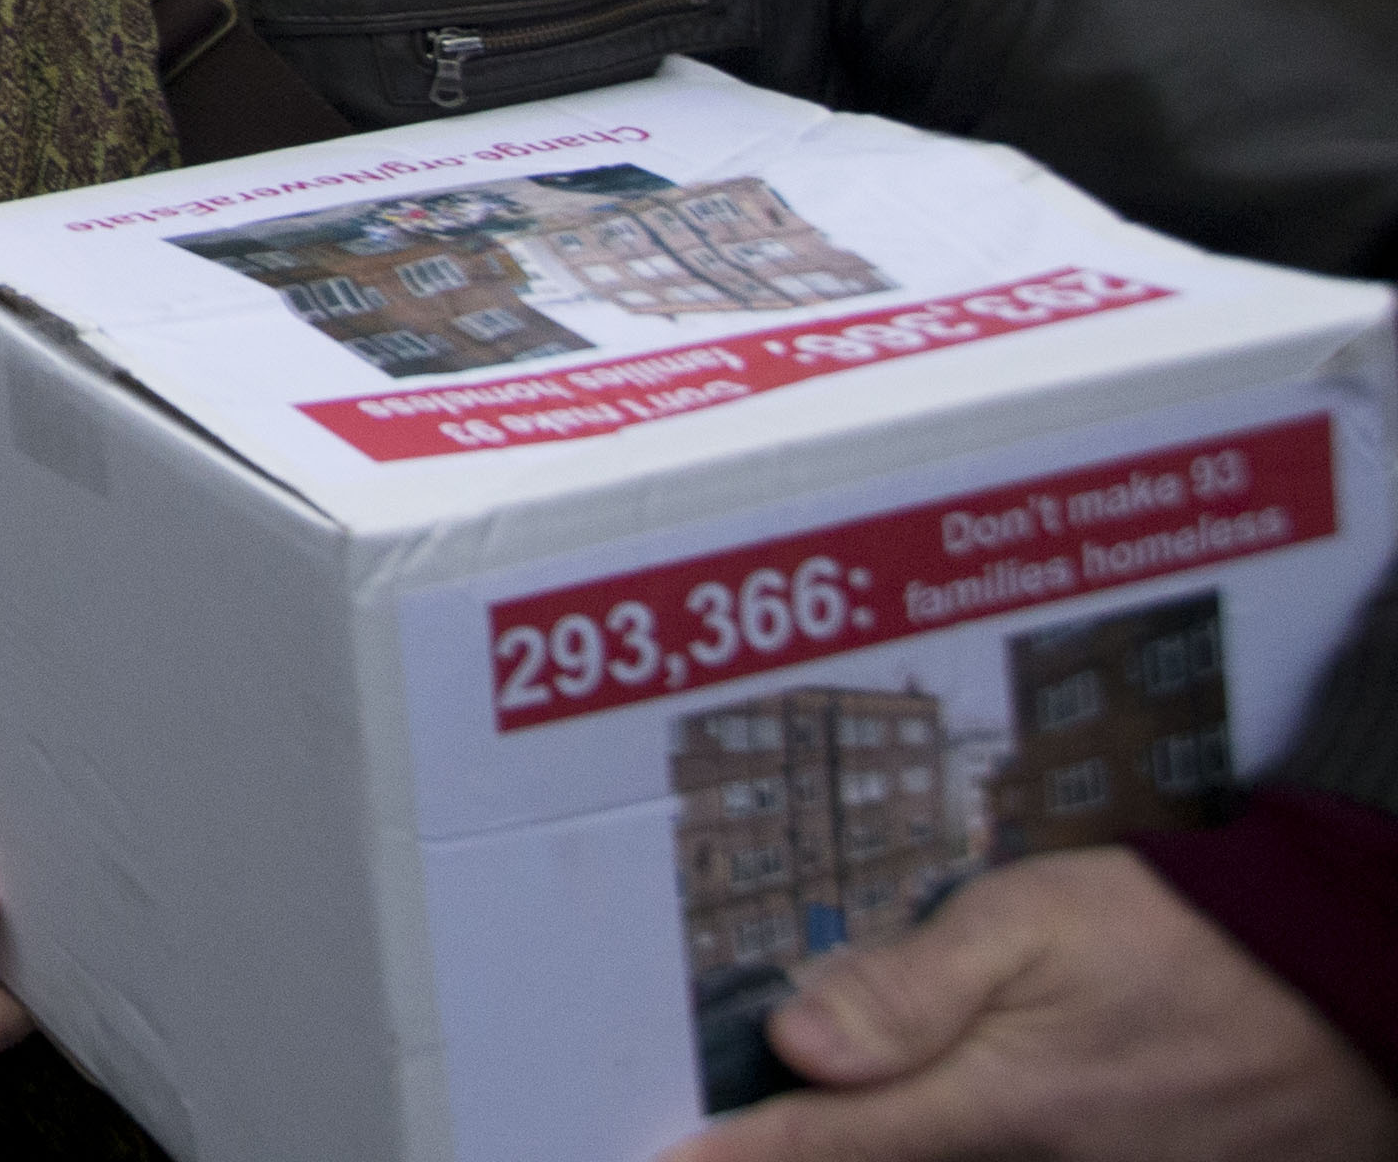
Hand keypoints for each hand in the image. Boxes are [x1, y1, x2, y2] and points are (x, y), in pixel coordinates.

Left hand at [676, 846, 1396, 1160]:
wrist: (1335, 990)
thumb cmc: (1180, 942)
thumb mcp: (1034, 923)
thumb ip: (914, 986)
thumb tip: (798, 1040)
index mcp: (999, 1107)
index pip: (828, 1148)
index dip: (736, 1161)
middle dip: (809, 1155)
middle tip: (727, 1137)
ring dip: (885, 1148)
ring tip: (841, 1109)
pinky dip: (967, 1149)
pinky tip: (970, 1107)